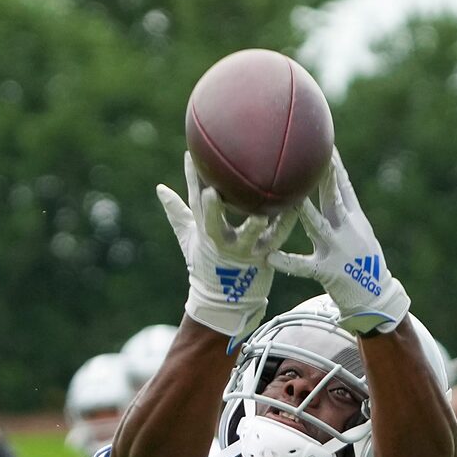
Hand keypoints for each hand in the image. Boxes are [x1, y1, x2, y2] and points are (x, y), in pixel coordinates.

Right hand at [156, 154, 298, 339]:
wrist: (225, 301)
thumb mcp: (190, 237)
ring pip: (247, 237)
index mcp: (204, 231)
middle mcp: (220, 241)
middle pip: (213, 225)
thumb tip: (159, 188)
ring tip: (262, 214)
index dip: (191, 181)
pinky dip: (287, 221)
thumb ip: (177, 212)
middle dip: (211, 210)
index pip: (194, 203)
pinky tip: (297, 202)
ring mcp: (242, 251)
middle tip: (211, 192)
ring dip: (253, 227)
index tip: (190, 156)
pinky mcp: (264, 258)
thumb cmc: (207, 263)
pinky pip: (278, 237)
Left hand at [270, 150, 410, 333]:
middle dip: (324, 177)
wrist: (375, 295)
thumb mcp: (357, 231)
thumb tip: (330, 187)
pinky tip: (270, 258)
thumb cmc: (362, 262)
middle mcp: (347, 229)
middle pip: (333, 198)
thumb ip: (341, 210)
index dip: (334, 165)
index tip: (326, 144)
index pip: (342, 186)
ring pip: (318, 227)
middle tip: (311, 157)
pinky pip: (304, 267)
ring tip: (291, 199)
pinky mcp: (328, 271)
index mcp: (353, 218)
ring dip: (305, 212)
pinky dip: (288, 262)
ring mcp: (338, 249)